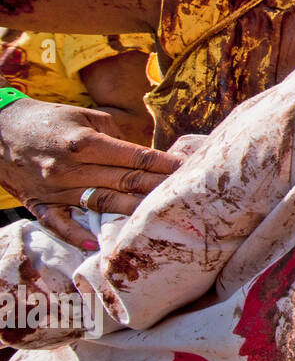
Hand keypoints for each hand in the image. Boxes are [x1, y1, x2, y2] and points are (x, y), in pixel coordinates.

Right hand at [0, 98, 183, 246]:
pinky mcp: (38, 203)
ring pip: (100, 204)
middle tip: (186, 195)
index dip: (165, 165)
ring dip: (131, 212)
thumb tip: (147, 157)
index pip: (136, 158)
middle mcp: (71, 168)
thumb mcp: (86, 116)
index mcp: (86, 142)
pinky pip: (59, 224)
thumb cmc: (51, 120)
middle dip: (158, 188)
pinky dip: (76, 235)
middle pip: (124, 182)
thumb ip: (117, 137)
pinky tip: (97, 244)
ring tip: (159, 219)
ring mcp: (54, 189)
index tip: (189, 171)